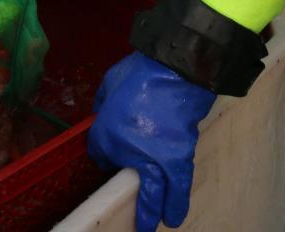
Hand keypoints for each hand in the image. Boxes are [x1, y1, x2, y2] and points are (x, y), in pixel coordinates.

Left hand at [88, 51, 215, 231]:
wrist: (175, 68)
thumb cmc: (138, 76)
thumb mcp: (109, 87)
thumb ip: (104, 106)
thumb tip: (105, 118)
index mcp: (112, 134)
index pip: (100, 154)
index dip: (102, 156)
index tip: (105, 158)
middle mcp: (137, 153)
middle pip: (141, 190)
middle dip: (144, 211)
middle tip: (143, 228)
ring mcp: (163, 155)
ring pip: (164, 192)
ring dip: (167, 207)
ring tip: (169, 220)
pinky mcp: (184, 151)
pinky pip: (180, 178)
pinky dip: (180, 193)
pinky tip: (179, 201)